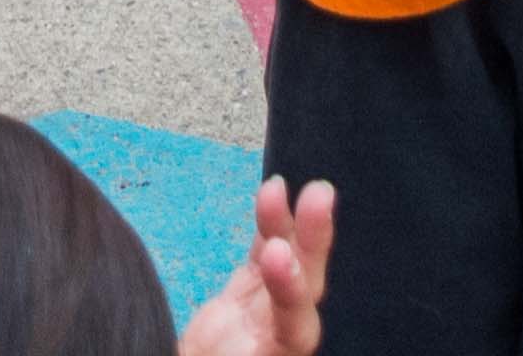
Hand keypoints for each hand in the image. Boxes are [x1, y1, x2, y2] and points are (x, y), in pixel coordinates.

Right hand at [176, 177, 337, 355]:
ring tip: (297, 184)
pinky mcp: (248, 302)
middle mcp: (276, 341)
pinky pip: (264, 258)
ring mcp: (263, 318)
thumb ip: (203, 345)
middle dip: (312, 244)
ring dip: (292, 223)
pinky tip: (273, 192)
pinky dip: (269, 227)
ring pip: (287, 266)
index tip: (275, 256)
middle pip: (303, 290)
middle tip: (319, 196)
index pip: (291, 330)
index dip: (289, 292)